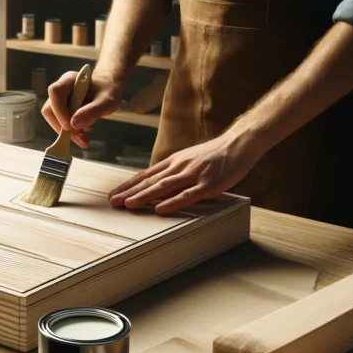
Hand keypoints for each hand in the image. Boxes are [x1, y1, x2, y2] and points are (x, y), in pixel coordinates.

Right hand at [41, 70, 123, 147]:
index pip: (56, 92)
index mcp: (70, 80)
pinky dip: (69, 132)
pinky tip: (82, 136)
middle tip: (79, 136)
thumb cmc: (107, 90)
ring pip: (53, 118)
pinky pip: (59, 123)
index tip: (70, 126)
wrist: (107, 90)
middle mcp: (61, 89)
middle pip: (50, 108)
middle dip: (62, 125)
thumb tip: (74, 124)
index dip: (59, 110)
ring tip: (83, 137)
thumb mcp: (107, 101)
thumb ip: (93, 110)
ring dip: (66, 132)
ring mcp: (59, 100)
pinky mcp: (61, 110)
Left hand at [108, 131, 264, 213]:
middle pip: (150, 181)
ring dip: (144, 196)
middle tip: (113, 202)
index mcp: (173, 162)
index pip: (145, 175)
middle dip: (129, 192)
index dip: (128, 185)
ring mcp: (193, 175)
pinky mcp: (208, 184)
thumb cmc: (214, 154)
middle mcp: (179, 167)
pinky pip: (187, 195)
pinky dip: (172, 203)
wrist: (238, 143)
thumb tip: (156, 184)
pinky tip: (160, 209)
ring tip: (128, 205)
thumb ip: (173, 171)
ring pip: (164, 187)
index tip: (114, 194)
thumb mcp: (188, 159)